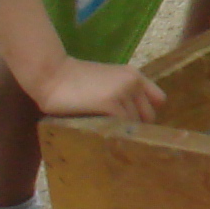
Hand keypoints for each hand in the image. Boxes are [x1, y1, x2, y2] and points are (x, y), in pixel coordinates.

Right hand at [22, 57, 166, 119]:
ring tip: (103, 129)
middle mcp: (133, 82)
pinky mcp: (111, 104)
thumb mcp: (107, 80)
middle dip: (134, 125)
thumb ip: (124, 92)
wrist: (51, 74)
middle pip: (148, 116)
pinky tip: (101, 131)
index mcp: (134, 75)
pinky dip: (114, 133)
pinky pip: (122, 127)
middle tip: (115, 129)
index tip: (133, 120)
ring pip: (134, 124)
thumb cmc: (74, 81)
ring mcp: (123, 93)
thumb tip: (135, 119)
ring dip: (121, 131)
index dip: (146, 112)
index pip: (159, 100)